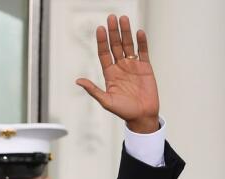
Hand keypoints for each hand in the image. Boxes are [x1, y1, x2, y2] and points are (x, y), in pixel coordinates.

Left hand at [76, 14, 159, 132]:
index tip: (99, 29)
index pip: (104, 53)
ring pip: (128, 45)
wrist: (142, 116)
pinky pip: (143, 52)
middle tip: (111, 17)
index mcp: (109, 74)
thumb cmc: (123, 111)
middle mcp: (120, 67)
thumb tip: (78, 81)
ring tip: (123, 19)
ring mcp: (133, 66)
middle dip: (113, 32)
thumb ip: (93, 89)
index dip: (101, 42)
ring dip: (126, 32)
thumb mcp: (105, 100)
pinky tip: (139, 32)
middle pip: (116, 46)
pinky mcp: (146, 67)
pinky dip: (142, 42)